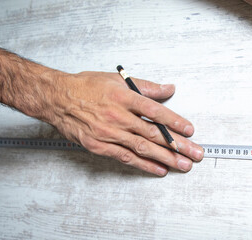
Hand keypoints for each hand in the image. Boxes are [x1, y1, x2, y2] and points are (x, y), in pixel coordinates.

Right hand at [47, 71, 203, 175]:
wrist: (57, 99)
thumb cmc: (86, 87)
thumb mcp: (117, 79)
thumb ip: (146, 86)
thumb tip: (169, 88)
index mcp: (124, 97)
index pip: (156, 111)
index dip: (175, 122)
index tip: (190, 130)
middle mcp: (118, 116)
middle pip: (154, 133)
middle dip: (178, 145)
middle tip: (195, 153)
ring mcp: (109, 133)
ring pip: (143, 148)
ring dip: (166, 158)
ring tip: (183, 165)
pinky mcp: (100, 146)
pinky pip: (126, 157)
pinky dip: (144, 164)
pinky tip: (159, 169)